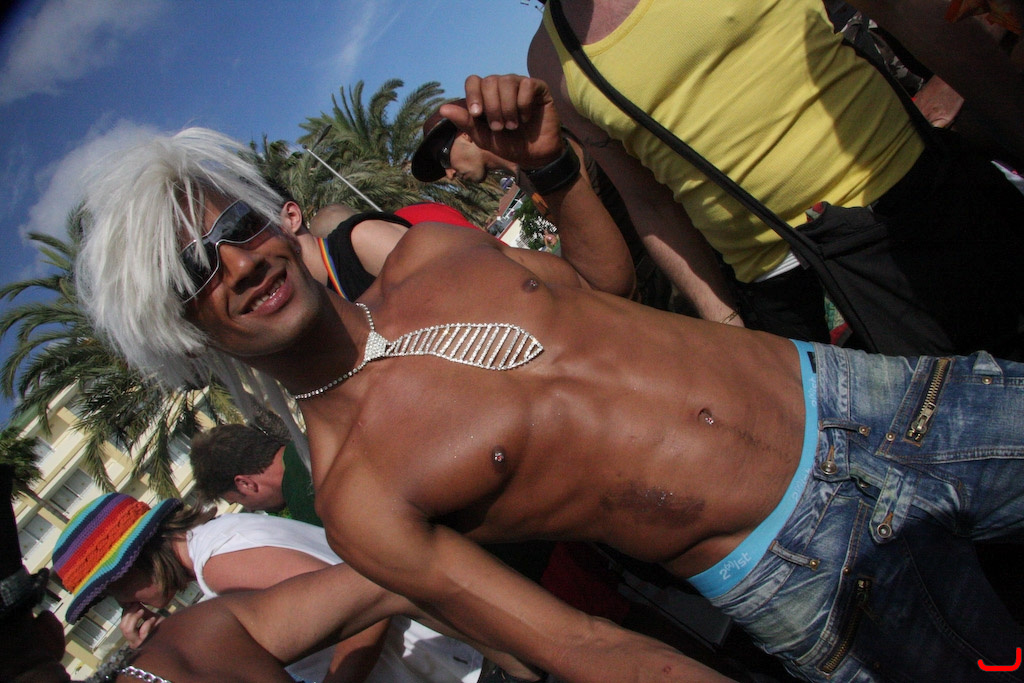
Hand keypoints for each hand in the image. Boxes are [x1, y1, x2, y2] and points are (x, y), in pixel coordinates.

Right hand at [119, 603, 163, 647]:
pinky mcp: (144, 644)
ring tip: (142, 611)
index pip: (122, 623)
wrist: (172, 633)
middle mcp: (132, 641)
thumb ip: (141, 612)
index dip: (126, 612)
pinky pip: (141, 631)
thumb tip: (133, 602)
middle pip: (122, 626)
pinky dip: (147, 623)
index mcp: (132, 635)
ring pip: (127, 630)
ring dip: (134, 618)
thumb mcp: (150, 617)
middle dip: (129, 613)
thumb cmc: (161, 626)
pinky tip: (153, 619)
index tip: (134, 603)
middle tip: (137, 605)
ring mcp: (137, 644)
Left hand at [443, 74, 565, 168]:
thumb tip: (443, 109)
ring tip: (513, 126)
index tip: (477, 114)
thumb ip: (466, 123)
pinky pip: (527, 85)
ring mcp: (520, 85)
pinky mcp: (538, 88)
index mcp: (486, 96)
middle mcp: (502, 86)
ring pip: (507, 81)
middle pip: (489, 81)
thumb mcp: (484, 138)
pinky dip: (524, 104)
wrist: (534, 156)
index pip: (473, 81)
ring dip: (507, 108)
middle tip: (499, 128)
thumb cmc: (508, 145)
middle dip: (492, 107)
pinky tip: (526, 117)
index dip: (473, 95)